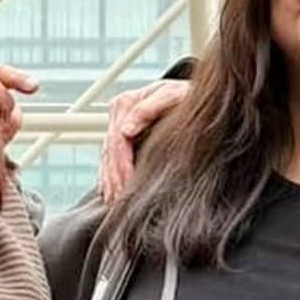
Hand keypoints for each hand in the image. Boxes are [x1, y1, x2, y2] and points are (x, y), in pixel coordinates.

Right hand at [97, 78, 191, 202]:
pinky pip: (109, 159)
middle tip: (120, 201)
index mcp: (126, 102)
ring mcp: (118, 124)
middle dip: (115, 178)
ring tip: (114, 202)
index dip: (121, 165)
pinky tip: (110, 193)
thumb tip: (126, 130)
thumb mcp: (174, 97)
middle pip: (110, 151)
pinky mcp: (121, 135)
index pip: (117, 140)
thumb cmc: (187, 97)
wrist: (193, 97)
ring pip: (107, 157)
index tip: (127, 185)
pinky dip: (108, 177)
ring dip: (110, 181)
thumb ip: (150, 109)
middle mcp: (118, 113)